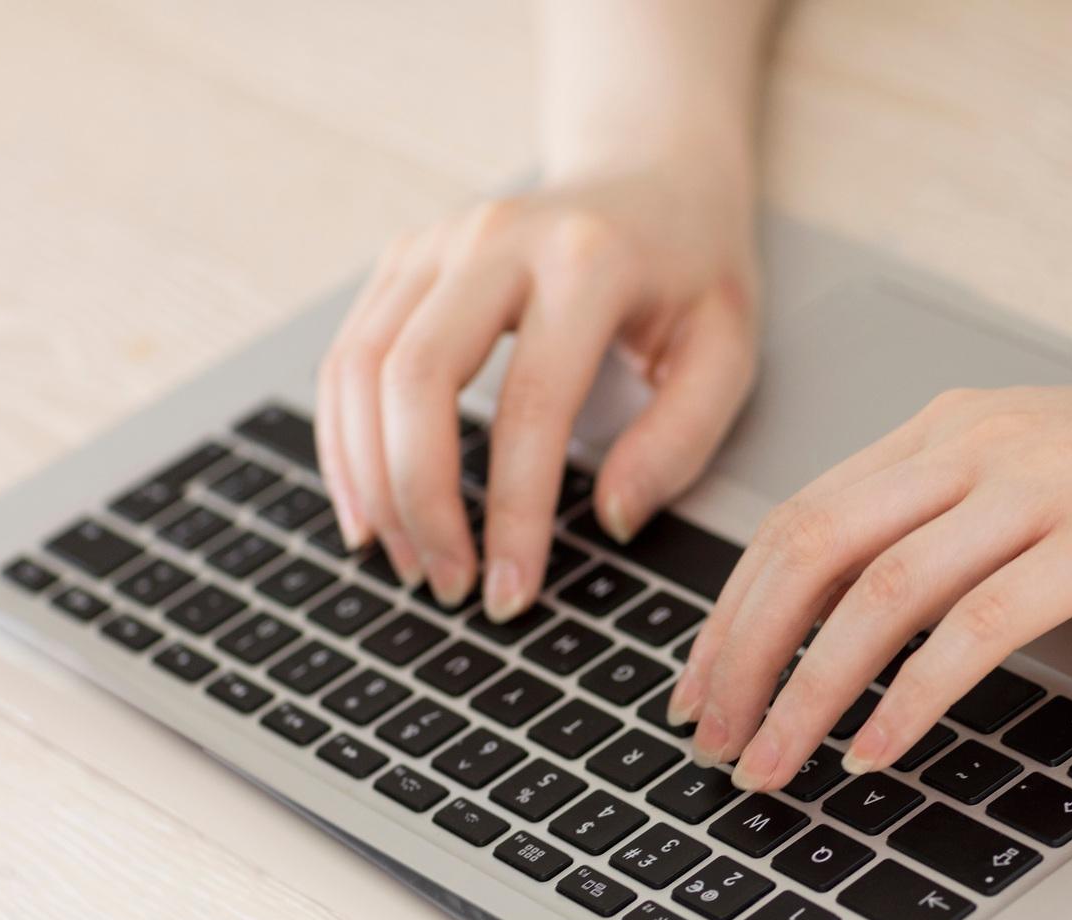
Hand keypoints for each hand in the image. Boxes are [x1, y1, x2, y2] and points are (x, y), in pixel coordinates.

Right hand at [315, 159, 757, 618]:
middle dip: (421, 500)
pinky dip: (345, 442)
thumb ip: (680, 441)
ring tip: (406, 562)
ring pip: (359, 368)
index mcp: (587, 261)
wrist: (654, 175)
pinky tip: (370, 508)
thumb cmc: (694, 274)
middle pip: (415, 380)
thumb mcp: (725, 354)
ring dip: (371, 480)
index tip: (511, 591)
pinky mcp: (401, 258)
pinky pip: (347, 356)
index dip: (512, 512)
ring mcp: (436, 241)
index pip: (530, 405)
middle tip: (448, 587)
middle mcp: (497, 238)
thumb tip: (612, 522)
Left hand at [670, 365, 1071, 790]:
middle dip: (742, 655)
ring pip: (876, 592)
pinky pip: (974, 629)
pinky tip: (878, 752)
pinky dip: (911, 699)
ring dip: (807, 690)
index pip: (804, 517)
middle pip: (812, 550)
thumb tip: (870, 613)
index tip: (702, 684)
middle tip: (709, 739)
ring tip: (772, 765)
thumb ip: (965, 522)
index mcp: (956, 428)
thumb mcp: (1058, 480)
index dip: (734, 609)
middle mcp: (981, 443)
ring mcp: (1043, 485)